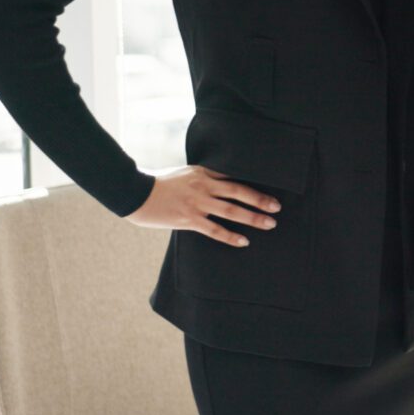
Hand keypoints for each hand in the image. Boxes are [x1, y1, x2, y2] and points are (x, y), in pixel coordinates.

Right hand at [126, 165, 278, 247]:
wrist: (135, 193)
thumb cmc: (161, 183)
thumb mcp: (186, 173)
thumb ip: (206, 177)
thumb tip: (226, 182)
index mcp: (205, 173)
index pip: (235, 177)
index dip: (254, 183)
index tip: (272, 188)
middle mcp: (204, 186)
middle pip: (239, 192)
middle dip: (260, 200)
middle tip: (277, 207)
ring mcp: (197, 203)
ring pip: (231, 211)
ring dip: (252, 217)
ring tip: (269, 223)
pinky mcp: (188, 219)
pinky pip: (214, 229)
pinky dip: (230, 236)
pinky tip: (244, 241)